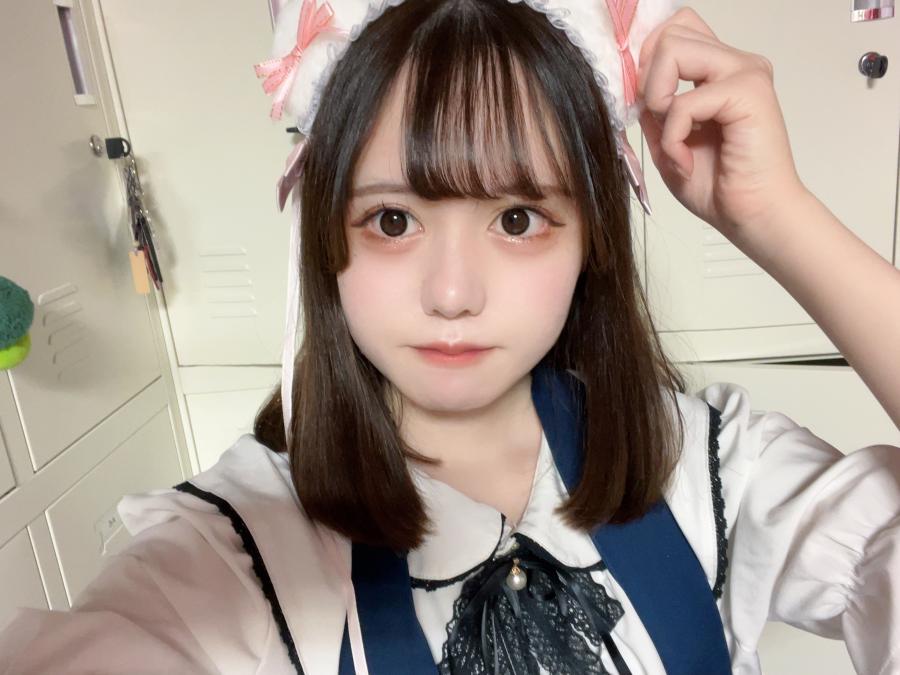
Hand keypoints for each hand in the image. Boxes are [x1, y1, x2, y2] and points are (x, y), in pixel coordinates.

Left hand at [636, 7, 808, 242]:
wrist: (754, 217)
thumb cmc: (719, 186)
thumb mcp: (668, 141)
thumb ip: (654, 107)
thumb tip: (633, 83)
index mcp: (719, 70)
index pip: (675, 28)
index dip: (648, 59)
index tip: (648, 105)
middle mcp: (735, 64)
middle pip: (670, 33)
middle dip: (649, 79)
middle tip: (660, 121)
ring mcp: (745, 73)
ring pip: (673, 50)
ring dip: (659, 100)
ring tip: (674, 139)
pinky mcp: (748, 92)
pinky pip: (683, 101)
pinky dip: (672, 137)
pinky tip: (686, 161)